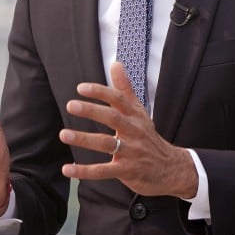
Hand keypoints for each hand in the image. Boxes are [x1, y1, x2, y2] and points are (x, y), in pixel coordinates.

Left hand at [59, 61, 197, 198]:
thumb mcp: (139, 112)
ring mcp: (131, 152)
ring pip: (106, 144)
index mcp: (135, 116)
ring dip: (84, 139)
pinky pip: (103, 171)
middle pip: (112, 118)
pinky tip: (67, 169)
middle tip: (71, 105)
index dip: (100, 92)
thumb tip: (115, 64)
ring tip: (64, 134)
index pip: (119, 99)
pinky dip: (85, 171)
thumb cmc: (148, 137)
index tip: (81, 88)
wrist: (171, 168)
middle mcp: (134, 131)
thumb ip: (125, 89)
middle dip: (92, 111)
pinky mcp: (127, 171)